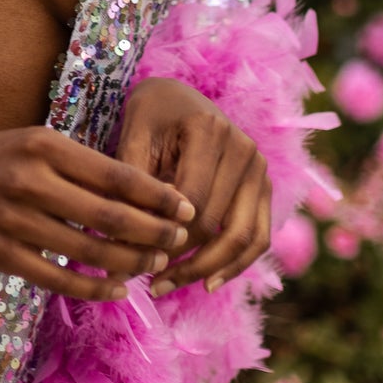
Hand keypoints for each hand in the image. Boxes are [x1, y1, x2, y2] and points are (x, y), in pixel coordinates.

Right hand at [0, 127, 194, 301]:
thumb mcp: (30, 141)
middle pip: (111, 216)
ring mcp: (16, 220)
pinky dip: (93, 287)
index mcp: (44, 146)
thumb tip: (136, 192)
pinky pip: (59, 278)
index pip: (117, 174)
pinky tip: (116, 289)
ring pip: (90, 250)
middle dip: (155, 233)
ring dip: (131, 262)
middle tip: (180, 242)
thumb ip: (76, 164)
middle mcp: (32, 181)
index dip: (158, 196)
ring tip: (154, 265)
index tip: (185, 207)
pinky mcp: (2, 254)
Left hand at [115, 77, 270, 295]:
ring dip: (208, 270)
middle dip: (181, 258)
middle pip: (216, 223)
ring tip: (170, 286)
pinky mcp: (264, 186)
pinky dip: (236, 265)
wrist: (177, 96)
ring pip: (243, 238)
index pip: (190, 201)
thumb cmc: (149, 117)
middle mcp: (243, 148)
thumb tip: (118, 253)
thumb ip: (131, 191)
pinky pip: (259, 236)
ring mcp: (259, 168)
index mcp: (210, 130)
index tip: (131, 259)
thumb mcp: (133, 140)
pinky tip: (207, 283)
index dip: (163, 235)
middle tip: (147, 281)